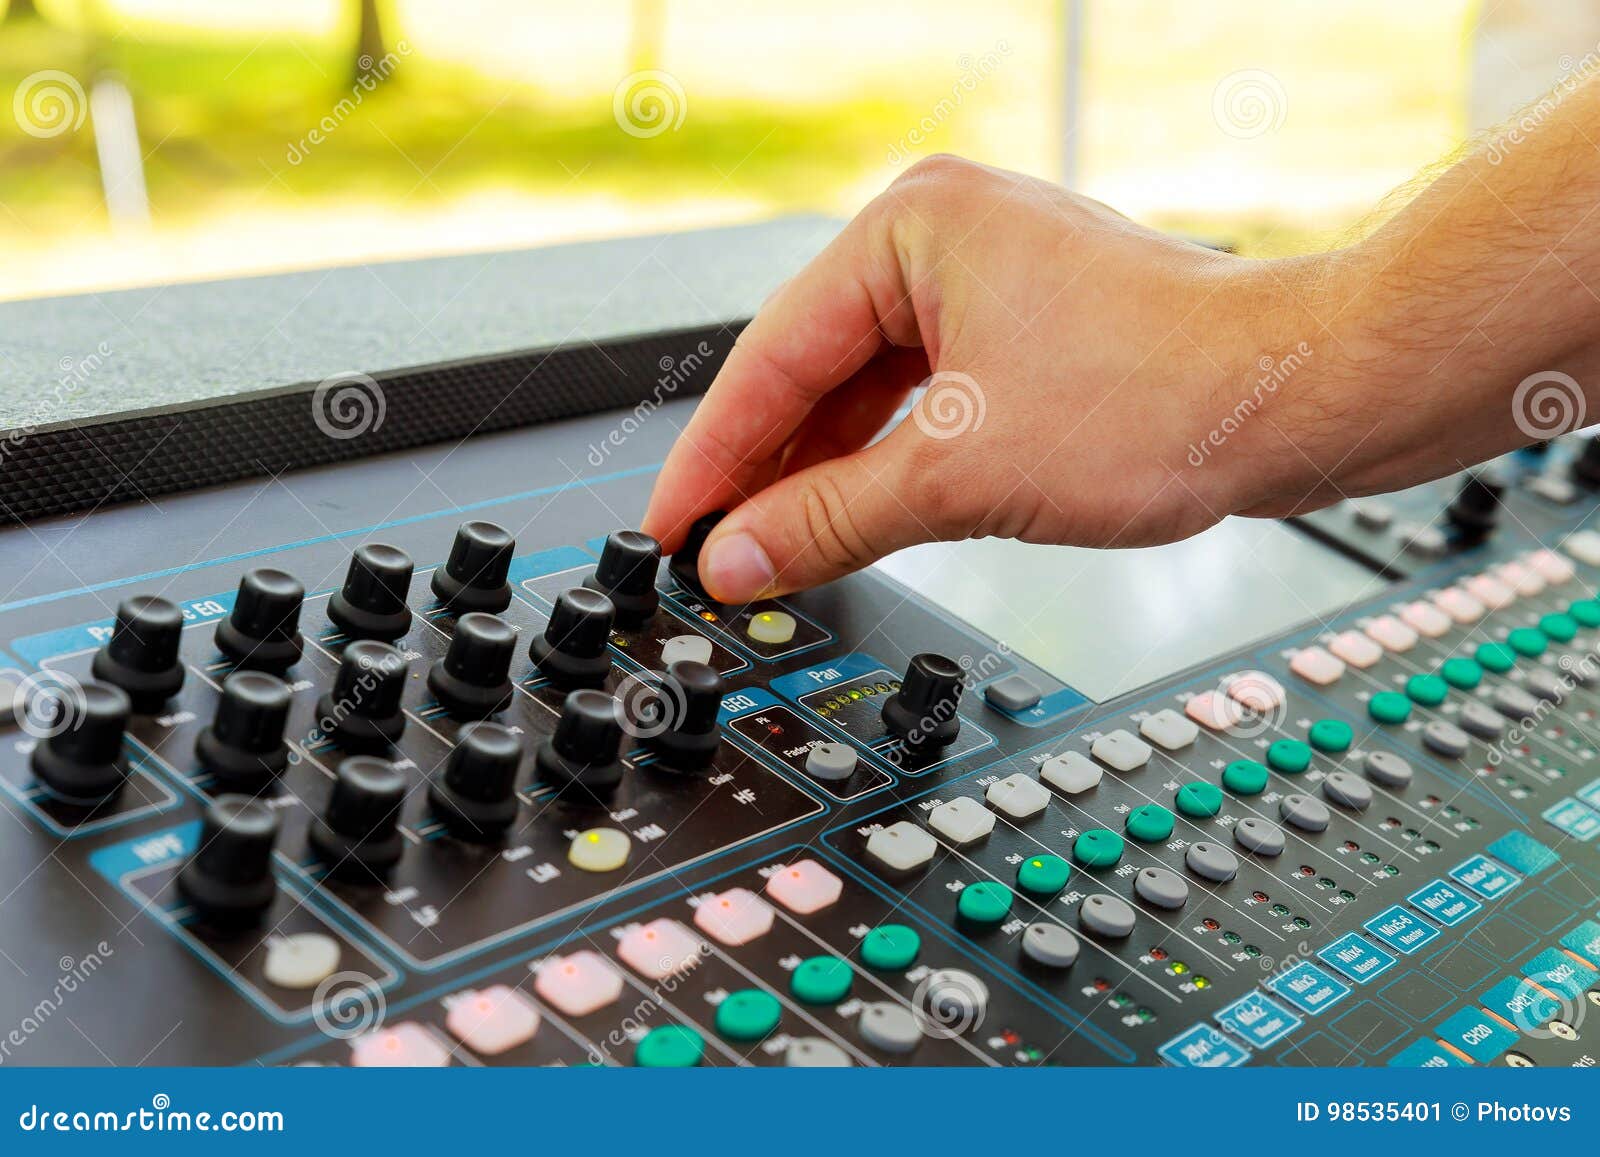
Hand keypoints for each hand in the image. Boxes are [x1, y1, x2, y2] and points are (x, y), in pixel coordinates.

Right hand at [642, 155, 1335, 601]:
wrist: (1300, 401)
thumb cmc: (1166, 395)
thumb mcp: (962, 471)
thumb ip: (831, 517)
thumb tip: (740, 557)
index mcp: (913, 229)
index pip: (774, 353)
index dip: (716, 452)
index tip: (674, 523)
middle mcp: (944, 238)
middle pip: (812, 366)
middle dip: (766, 465)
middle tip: (716, 547)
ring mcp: (986, 282)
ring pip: (865, 388)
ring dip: (823, 468)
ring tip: (773, 546)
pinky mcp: (1021, 330)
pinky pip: (919, 398)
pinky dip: (883, 459)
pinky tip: (850, 513)